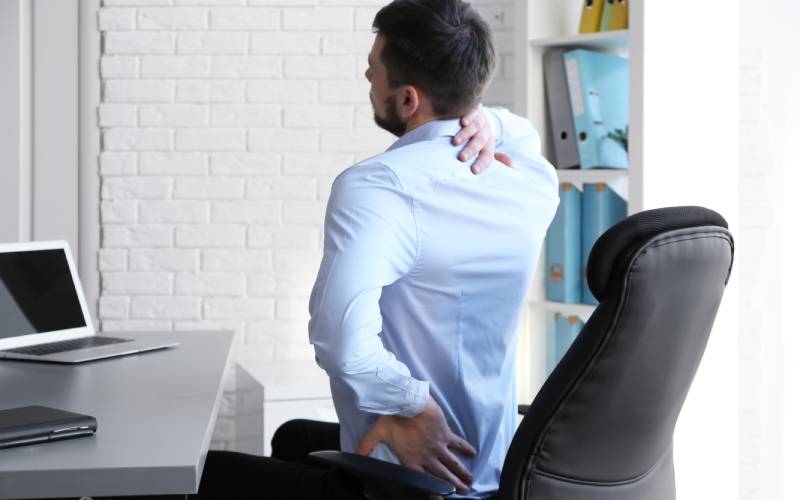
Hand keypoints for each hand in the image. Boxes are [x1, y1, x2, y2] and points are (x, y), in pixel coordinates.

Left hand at [356, 397, 476, 494]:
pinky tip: (473, 453)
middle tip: (463, 491)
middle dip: (453, 485)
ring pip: (452, 463)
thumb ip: (366, 445)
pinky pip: (458, 443)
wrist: (409, 403)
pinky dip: (465, 448)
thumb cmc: (393, 418)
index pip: (423, 480)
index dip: (432, 490)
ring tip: (470, 481)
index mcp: (411, 459)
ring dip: (462, 473)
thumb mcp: (377, 433)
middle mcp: (427, 456)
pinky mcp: (445, 434)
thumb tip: (354, 455)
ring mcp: (438, 446)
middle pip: (442, 475)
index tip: (440, 498)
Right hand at [453, 107, 513, 173]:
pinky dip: (468, 117)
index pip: (487, 155)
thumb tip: (510, 165)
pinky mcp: (473, 108)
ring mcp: (479, 119)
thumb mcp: (484, 145)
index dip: (482, 163)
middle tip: (462, 158)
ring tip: (455, 142)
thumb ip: (491, 157)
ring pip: (475, 127)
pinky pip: (471, 112)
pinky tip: (463, 122)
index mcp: (488, 143)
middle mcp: (485, 131)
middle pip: (480, 141)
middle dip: (471, 150)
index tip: (474, 171)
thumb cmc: (476, 133)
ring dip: (465, 135)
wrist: (475, 111)